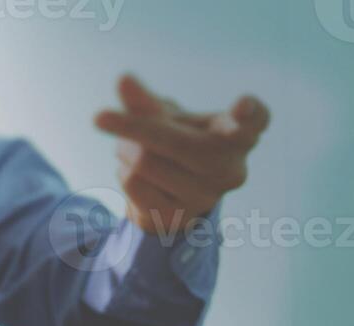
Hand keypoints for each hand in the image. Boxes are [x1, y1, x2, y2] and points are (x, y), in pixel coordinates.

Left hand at [95, 75, 268, 235]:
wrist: (174, 198)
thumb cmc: (177, 144)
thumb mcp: (167, 119)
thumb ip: (146, 102)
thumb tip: (123, 80)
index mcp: (240, 136)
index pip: (255, 121)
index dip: (250, 112)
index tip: (242, 105)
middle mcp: (231, 169)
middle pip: (173, 140)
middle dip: (131, 127)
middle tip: (98, 117)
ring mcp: (206, 197)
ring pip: (145, 162)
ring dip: (124, 150)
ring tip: (132, 150)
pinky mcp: (178, 218)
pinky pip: (133, 184)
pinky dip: (122, 171)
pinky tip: (134, 174)